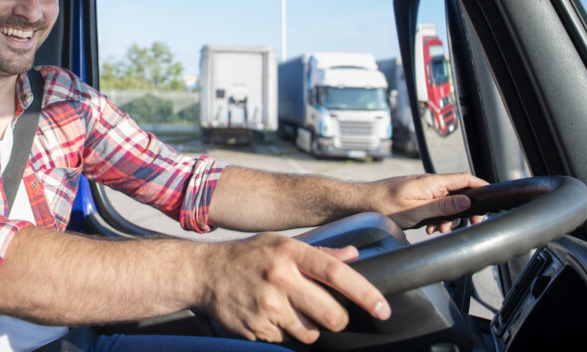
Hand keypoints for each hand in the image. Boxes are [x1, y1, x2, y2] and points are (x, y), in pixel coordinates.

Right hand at [200, 233, 390, 344]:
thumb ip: (319, 253)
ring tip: (290, 310)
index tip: (382, 309)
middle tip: (327, 312)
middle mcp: (279, 278)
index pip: (337, 274)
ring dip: (309, 328)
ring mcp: (266, 306)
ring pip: (311, 333)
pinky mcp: (256, 328)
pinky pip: (286, 340)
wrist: (203, 273)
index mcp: (290, 253)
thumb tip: (354, 256)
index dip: (365, 294)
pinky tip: (269, 315)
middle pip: (332, 316)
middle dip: (336, 319)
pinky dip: (284, 332)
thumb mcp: (282, 245)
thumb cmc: (248, 256)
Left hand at [369, 173, 488, 232]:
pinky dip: (436, 217)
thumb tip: (467, 202)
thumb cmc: (382, 205)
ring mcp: (423, 189)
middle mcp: (429, 183)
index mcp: (432, 182)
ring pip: (447, 202)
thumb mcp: (415, 211)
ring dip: (447, 218)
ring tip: (437, 230)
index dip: (481, 187)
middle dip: (463, 212)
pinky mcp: (416, 196)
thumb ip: (442, 206)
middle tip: (460, 226)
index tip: (491, 199)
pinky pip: (434, 205)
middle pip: (459, 194)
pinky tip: (429, 227)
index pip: (465, 179)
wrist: (360, 202)